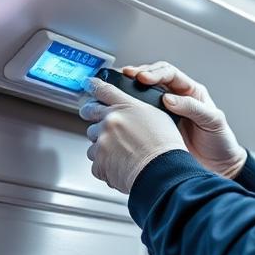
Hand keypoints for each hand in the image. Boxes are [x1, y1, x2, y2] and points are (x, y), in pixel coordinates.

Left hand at [79, 76, 186, 193]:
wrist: (162, 171)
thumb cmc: (165, 147)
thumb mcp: (158, 116)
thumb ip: (138, 110)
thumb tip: (129, 112)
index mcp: (126, 107)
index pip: (104, 90)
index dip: (94, 85)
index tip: (88, 83)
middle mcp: (111, 121)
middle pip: (90, 111)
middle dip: (91, 115)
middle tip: (100, 122)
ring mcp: (103, 141)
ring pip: (93, 140)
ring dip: (102, 145)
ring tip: (122, 153)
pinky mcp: (99, 161)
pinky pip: (96, 162)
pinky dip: (106, 166)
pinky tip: (121, 166)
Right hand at [123, 61, 246, 178]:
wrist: (219, 166)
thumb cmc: (220, 141)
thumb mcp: (212, 121)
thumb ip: (192, 107)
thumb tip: (169, 99)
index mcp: (190, 92)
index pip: (170, 74)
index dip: (155, 72)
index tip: (143, 78)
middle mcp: (176, 99)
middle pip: (154, 78)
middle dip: (138, 74)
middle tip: (127, 77)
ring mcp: (165, 113)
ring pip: (144, 95)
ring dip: (131, 90)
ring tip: (119, 89)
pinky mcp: (157, 128)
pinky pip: (141, 115)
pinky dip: (131, 111)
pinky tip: (123, 111)